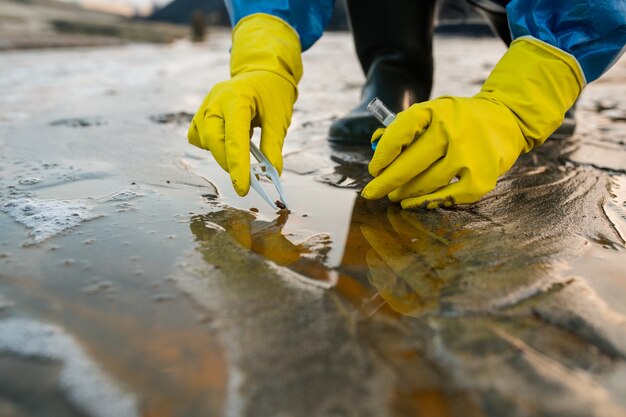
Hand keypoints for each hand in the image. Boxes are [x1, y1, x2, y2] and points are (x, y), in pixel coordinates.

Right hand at [188, 71, 295, 195]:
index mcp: (237, 98)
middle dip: (228, 163)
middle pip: (212, 140)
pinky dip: (211, 145)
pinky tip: (227, 142)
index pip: (234, 138)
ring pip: (203, 140)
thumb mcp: (279, 118)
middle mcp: (216, 100)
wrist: (262, 73)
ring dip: (221, 153)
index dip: (238, 166)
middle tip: (246, 179)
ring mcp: (205, 105)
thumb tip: (272, 173)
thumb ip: (273, 146)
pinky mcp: (201, 113)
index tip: (243, 189)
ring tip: (242, 151)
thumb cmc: (272, 93)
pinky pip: (198, 136)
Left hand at [362, 38, 583, 208]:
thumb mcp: (432, 113)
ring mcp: (469, 154)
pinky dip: (425, 203)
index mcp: (435, 111)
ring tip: (395, 195)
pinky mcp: (482, 177)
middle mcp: (452, 131)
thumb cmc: (458, 120)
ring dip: (404, 193)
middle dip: (386, 182)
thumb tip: (374, 145)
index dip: (382, 156)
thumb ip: (403, 128)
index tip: (373, 170)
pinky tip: (412, 203)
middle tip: (373, 192)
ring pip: (425, 183)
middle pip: (409, 164)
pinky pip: (446, 197)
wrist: (506, 119)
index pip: (399, 134)